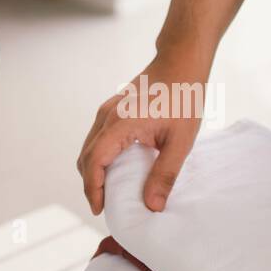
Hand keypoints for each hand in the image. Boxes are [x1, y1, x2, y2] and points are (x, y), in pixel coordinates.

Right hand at [76, 56, 206, 214]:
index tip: (99, 209)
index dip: (93, 188)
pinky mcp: (113, 109)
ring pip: (89, 147)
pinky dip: (100, 157)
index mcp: (121, 123)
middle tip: (105, 206)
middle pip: (86, 157)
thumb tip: (152, 206)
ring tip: (110, 192)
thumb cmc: (184, 96)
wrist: (181, 61)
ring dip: (94, 171)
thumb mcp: (181, 141)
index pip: (94, 161)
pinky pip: (97, 138)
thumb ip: (165, 174)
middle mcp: (107, 116)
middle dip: (91, 184)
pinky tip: (117, 168)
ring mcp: (107, 111)